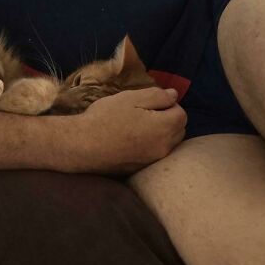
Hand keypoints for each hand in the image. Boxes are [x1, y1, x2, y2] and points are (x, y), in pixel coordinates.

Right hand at [63, 87, 186, 173]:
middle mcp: (164, 147)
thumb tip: (174, 95)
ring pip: (168, 143)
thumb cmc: (106, 118)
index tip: (148, 102)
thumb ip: (157, 95)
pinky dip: (150, 144)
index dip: (167, 104)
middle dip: (168, 119)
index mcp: (164, 127)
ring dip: (160, 132)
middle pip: (178, 130)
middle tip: (144, 112)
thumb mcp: (131, 98)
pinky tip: (131, 139)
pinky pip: (155, 153)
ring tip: (138, 126)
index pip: (181, 113)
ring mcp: (153, 160)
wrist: (82, 146)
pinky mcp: (142, 168)